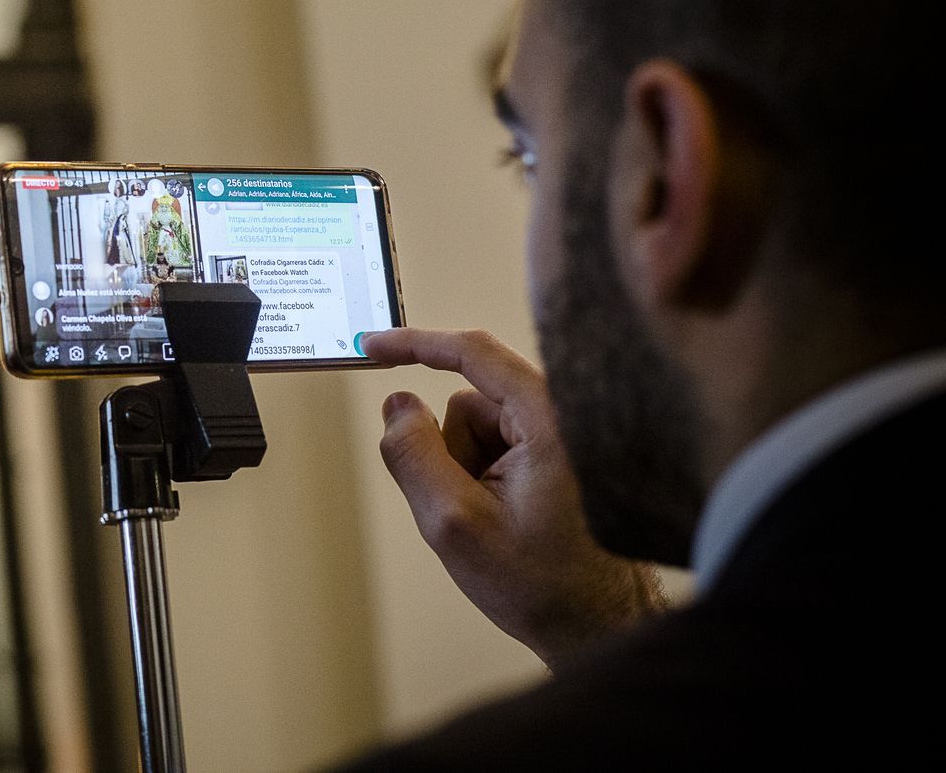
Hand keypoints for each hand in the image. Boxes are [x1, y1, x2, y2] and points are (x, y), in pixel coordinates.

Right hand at [363, 328, 666, 668]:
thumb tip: (396, 404)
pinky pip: (494, 450)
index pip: (473, 354)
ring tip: (497, 526)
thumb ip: (414, 455)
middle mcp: (561, 416)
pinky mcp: (557, 455)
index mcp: (550, 419)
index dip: (415, 345)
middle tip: (466, 517)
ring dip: (467, 474)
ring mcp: (560, 436)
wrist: (599, 625)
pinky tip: (509, 523)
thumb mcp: (455, 522)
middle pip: (467, 405)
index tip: (371, 347)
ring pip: (476, 430)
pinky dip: (484, 482)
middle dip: (451, 455)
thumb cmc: (542, 582)